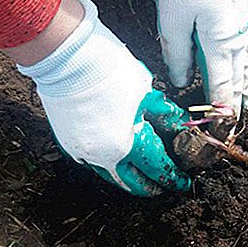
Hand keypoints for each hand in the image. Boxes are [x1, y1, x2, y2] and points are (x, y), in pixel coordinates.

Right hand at [18, 0, 190, 196]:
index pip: (158, 169)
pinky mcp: (69, 143)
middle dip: (151, 187)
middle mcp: (106, 155)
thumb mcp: (145, 90)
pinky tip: (115, 160)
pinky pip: (92, 163)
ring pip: (110, 177)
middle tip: (163, 186)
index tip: (182, 181)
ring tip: (140, 178)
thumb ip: (162, 112)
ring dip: (128, 179)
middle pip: (133, 183)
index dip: (173, 177)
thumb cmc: (106, 70)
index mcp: (130, 144)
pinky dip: (107, 166)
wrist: (66, 59)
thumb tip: (176, 121)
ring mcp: (85, 152)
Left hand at [154, 0, 247, 116]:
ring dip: (245, 88)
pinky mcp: (240, 14)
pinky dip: (243, 68)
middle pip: (240, 80)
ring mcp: (242, 26)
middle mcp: (237, 39)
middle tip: (236, 124)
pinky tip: (241, 69)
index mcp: (220, 44)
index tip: (222, 130)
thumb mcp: (172, 20)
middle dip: (238, 104)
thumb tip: (181, 81)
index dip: (221, 111)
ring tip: (246, 103)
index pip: (223, 87)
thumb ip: (177, 55)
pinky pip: (244, 50)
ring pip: (246, 66)